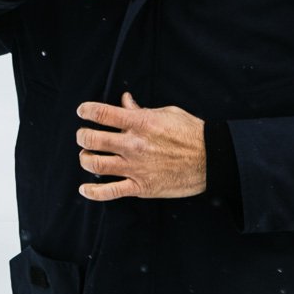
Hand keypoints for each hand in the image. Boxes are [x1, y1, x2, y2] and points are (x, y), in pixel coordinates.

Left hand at [75, 93, 205, 200]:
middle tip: (83, 136)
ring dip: (85, 159)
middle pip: (92, 139)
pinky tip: (85, 188)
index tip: (82, 111)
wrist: (211, 159)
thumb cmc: (191, 133)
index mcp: (140, 122)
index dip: (86, 110)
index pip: (102, 113)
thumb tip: (124, 101)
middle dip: (82, 136)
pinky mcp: (141, 187)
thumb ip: (141, 109)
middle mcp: (134, 144)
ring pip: (95, 164)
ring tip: (86, 156)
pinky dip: (93, 192)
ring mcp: (136, 167)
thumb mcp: (167, 113)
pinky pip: (110, 192)